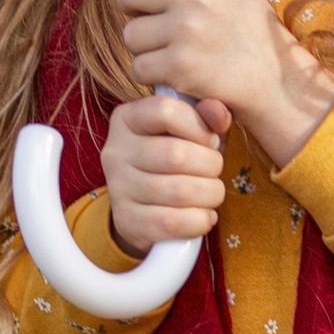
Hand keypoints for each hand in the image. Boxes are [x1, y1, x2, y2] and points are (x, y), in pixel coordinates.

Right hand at [103, 89, 229, 253]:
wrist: (147, 206)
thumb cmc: (176, 160)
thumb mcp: (192, 131)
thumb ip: (208, 116)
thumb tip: (218, 111)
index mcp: (127, 118)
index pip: (166, 111)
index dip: (199, 126)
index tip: (211, 139)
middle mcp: (115, 151)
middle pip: (176, 154)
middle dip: (211, 165)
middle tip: (215, 170)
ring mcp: (117, 187)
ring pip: (179, 191)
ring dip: (210, 194)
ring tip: (212, 193)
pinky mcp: (125, 220)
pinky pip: (172, 222)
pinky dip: (199, 221)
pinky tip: (205, 216)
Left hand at [119, 0, 333, 167]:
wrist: (276, 81)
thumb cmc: (249, 29)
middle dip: (137, 10)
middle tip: (158, 22)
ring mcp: (188, 32)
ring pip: (130, 34)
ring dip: (145, 47)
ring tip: (173, 49)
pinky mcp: (181, 68)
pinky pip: (138, 67)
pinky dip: (152, 74)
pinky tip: (176, 72)